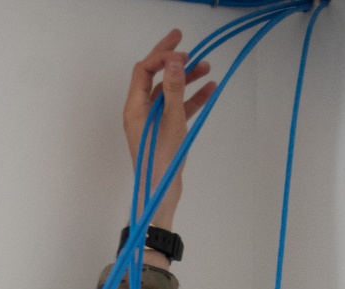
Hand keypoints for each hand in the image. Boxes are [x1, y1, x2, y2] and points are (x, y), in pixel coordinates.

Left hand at [124, 30, 215, 232]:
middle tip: (184, 39)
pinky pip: (177, 109)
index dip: (162, 56)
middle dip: (170, 59)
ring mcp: (151, 122)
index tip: (182, 51)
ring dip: (186, 78)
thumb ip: (173, 89)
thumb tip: (174, 60)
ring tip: (206, 67)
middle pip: (154, 77)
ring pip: (168, 92)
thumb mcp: (171, 120)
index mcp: (135, 108)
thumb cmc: (162, 160)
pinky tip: (209, 90)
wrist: (159, 193)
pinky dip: (191, 99)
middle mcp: (140, 113)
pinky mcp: (163, 132)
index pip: (144, 70)